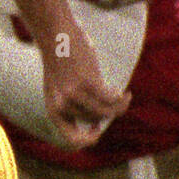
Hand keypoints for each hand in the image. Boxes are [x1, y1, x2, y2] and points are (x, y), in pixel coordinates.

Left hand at [42, 22, 128, 148]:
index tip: (97, 127)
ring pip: (105, 112)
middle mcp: (62, 106)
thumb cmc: (60, 62)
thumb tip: (96, 122)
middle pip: (95, 121)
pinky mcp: (88, 82)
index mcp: (54, 111)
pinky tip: (124, 93)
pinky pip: (111, 99)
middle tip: (115, 105)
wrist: (55, 37)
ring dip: (120, 107)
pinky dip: (121, 99)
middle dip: (109, 115)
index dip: (89, 140)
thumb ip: (71, 107)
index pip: (72, 141)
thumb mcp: (59, 90)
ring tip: (124, 98)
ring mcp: (74, 95)